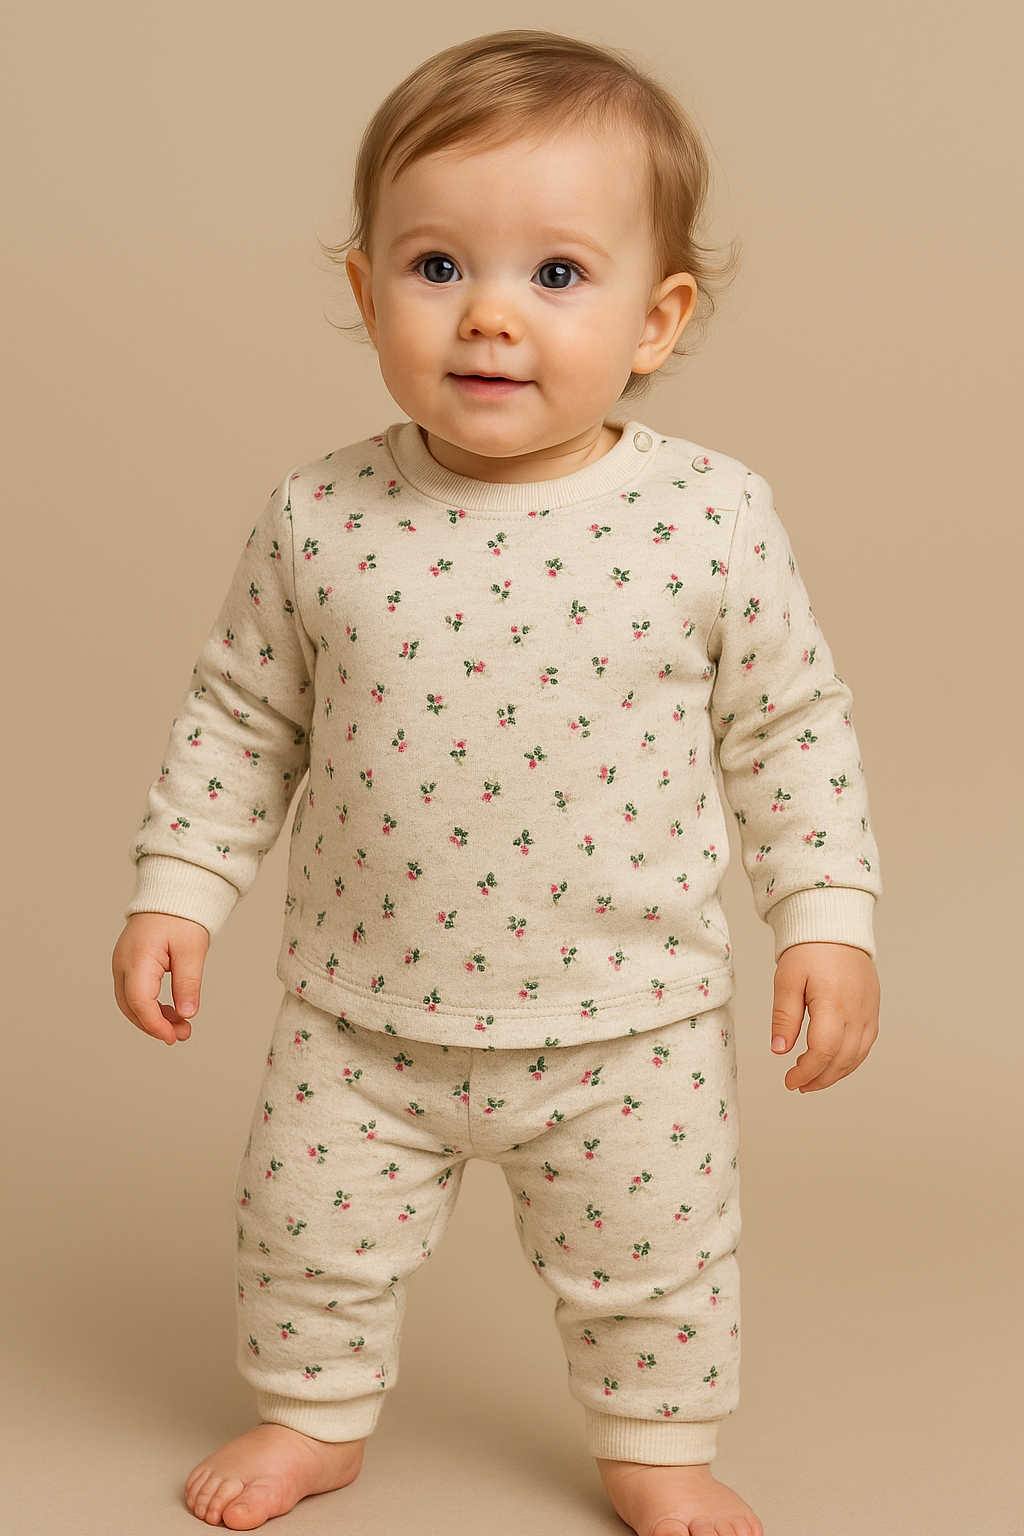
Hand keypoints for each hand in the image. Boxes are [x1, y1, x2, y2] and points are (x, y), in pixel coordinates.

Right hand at [112, 912, 209, 1044]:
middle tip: (183, 1034)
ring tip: (181, 1026)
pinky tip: (170, 1012)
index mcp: (137, 958)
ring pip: (130, 1003)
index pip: (139, 1001)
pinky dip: (149, 1006)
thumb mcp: (192, 950)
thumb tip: (187, 1014)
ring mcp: (122, 964)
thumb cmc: (181, 916)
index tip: (173, 1037)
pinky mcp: (128, 965)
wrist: (170, 893)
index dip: (155, 1024)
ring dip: (152, 1018)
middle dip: (154, 1026)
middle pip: (130, 1007)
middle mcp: (122, 963)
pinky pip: (133, 992)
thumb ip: (188, 983)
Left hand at [770, 941, 879, 1091]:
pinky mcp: (873, 1010)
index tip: (790, 1080)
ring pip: (857, 1056)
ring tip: (813, 1079)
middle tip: (798, 1085)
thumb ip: (784, 1017)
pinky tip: (833, 1064)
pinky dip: (850, 1061)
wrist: (836, 928)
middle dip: (820, 1079)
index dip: (807, 1071)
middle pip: (843, 1059)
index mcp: (833, 1003)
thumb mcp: (787, 980)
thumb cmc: (809, 951)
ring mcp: (868, 1012)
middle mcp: (857, 1011)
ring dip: (836, 1074)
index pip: (824, 1050)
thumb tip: (779, 1050)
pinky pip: (866, 1044)